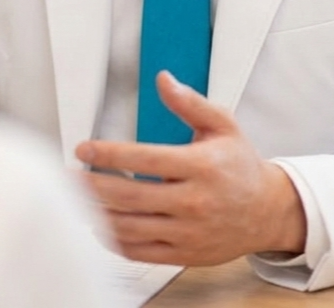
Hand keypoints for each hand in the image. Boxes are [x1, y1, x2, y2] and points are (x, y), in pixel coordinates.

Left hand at [75, 71, 305, 265]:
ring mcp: (188, 232)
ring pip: (130, 227)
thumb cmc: (241, 165)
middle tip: (65, 177)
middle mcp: (193, 202)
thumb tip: (163, 79)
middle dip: (91, 186)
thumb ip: (190, 102)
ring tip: (74, 200)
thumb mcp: (223, 124)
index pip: (145, 159)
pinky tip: (99, 226)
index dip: (110, 154)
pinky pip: (140, 252)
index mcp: (200, 166)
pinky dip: (114, 241)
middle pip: (129, 196)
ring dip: (97, 214)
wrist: (268, 212)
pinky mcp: (184, 253)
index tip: (84, 148)